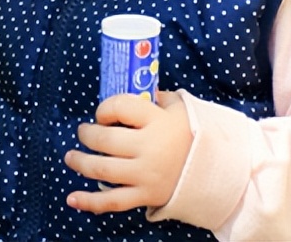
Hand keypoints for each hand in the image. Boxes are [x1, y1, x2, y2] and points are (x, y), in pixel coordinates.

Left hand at [63, 91, 191, 212]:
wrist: (220, 172)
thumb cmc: (194, 135)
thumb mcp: (180, 109)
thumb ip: (157, 98)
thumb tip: (136, 89)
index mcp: (158, 121)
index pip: (119, 107)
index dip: (104, 109)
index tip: (103, 114)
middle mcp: (149, 148)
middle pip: (105, 140)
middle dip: (87, 135)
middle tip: (83, 132)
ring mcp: (146, 174)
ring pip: (103, 169)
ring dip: (80, 163)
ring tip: (71, 157)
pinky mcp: (146, 196)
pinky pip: (113, 201)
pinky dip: (90, 202)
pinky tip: (72, 198)